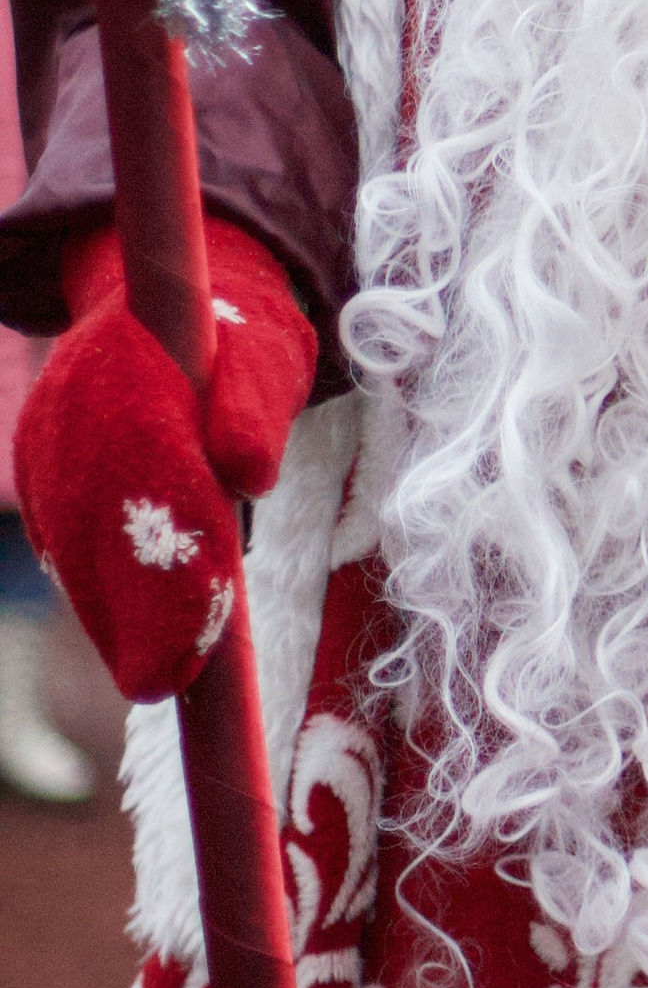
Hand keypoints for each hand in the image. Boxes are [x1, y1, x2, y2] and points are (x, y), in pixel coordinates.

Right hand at [15, 220, 316, 700]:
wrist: (173, 304)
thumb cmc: (242, 344)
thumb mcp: (268, 360)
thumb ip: (256, 410)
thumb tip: (251, 471)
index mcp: (137, 372)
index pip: (151, 484)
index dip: (172, 571)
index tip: (194, 644)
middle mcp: (77, 406)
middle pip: (100, 527)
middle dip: (134, 613)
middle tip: (164, 683)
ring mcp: (47, 437)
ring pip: (72, 540)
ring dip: (108, 613)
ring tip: (151, 674)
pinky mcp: (37, 461)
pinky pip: (59, 535)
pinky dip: (90, 586)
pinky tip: (121, 634)